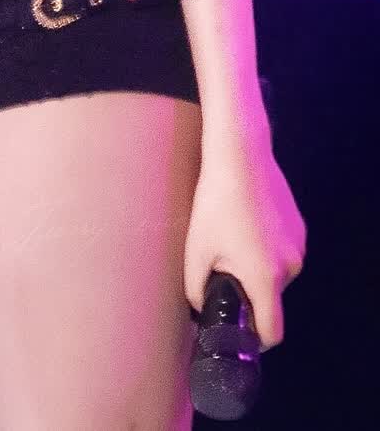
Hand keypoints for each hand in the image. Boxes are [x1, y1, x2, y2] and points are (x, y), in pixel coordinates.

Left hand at [183, 138, 305, 348]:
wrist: (239, 156)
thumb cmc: (215, 203)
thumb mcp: (196, 249)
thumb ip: (196, 289)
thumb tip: (199, 311)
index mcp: (266, 278)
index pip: (273, 332)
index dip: (256, 340)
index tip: (239, 332)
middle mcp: (291, 267)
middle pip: (272, 299)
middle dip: (250, 293)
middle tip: (223, 271)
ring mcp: (299, 245)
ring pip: (277, 274)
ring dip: (258, 269)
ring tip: (232, 242)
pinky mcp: (299, 227)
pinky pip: (283, 252)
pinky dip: (267, 250)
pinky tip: (246, 226)